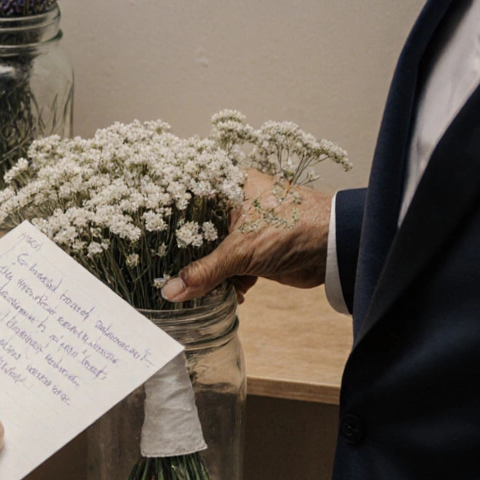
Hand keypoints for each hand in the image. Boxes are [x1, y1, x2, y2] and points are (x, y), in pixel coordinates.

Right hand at [161, 170, 331, 303]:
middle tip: (159, 270)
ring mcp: (244, 227)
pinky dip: (227, 282)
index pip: (186, 197)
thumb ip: (204, 272)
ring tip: (189, 289)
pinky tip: (224, 294)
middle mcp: (233, 202)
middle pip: (196, 229)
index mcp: (228, 185)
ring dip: (207, 272)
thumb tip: (171, 292)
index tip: (143, 235)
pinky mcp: (255, 250)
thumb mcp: (242, 250)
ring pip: (212, 251)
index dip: (166, 217)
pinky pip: (230, 267)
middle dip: (184, 253)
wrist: (336, 249)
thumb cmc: (293, 228)